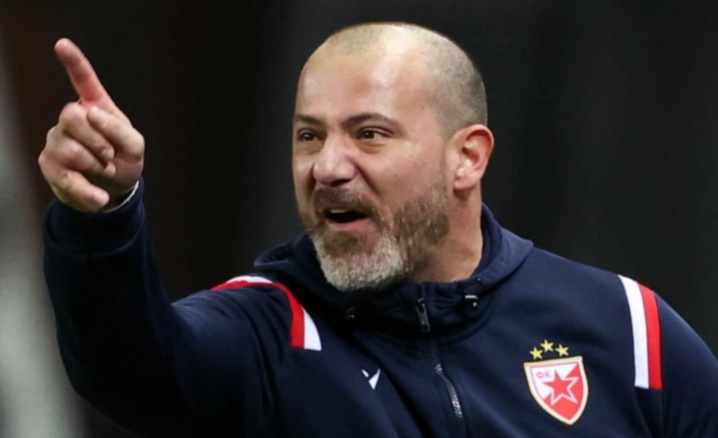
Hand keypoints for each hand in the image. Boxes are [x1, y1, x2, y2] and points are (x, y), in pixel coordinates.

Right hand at [38, 38, 143, 211]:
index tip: (62, 44)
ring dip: (95, 166)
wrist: (113, 191)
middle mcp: (73, 119)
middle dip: (97, 140)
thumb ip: (120, 130)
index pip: (84, 81)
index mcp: (97, 108)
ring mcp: (57, 140)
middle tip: (110, 156)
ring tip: (104, 172)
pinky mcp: (49, 164)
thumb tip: (93, 113)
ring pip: (69, 149)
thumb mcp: (135, 147)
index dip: (74, 63)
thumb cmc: (124, 161)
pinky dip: (87, 190)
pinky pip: (65, 176)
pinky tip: (98, 196)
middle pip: (72, 115)